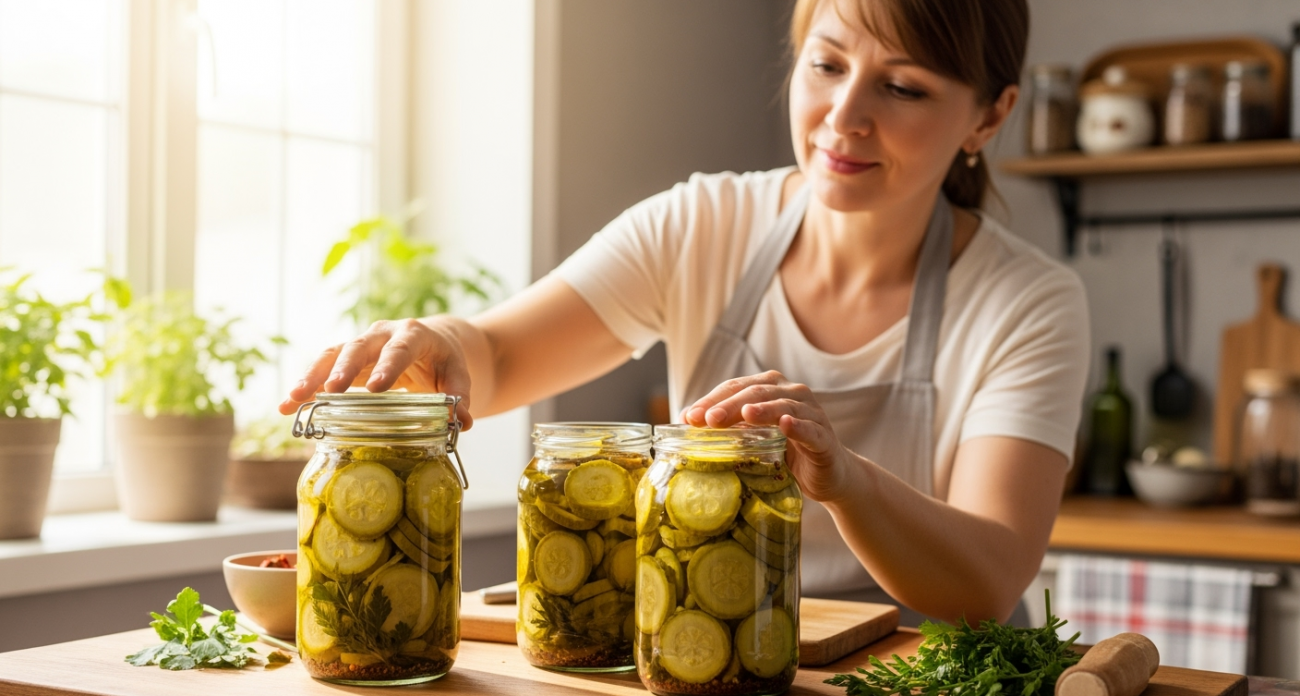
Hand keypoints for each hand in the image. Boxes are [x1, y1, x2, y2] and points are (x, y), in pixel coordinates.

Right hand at [278, 318, 474, 427]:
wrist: (431, 342)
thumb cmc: (444, 361)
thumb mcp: (457, 374)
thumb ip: (459, 396)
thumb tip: (461, 422)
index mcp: (413, 334)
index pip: (400, 349)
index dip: (388, 366)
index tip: (376, 388)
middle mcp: (382, 334)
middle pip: (358, 347)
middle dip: (343, 370)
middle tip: (330, 392)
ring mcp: (360, 344)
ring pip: (331, 355)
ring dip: (311, 377)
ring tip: (293, 400)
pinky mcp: (345, 358)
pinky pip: (322, 368)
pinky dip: (305, 385)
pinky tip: (287, 406)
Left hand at [680, 370, 853, 502]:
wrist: (828, 475)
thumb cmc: (786, 453)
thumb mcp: (753, 438)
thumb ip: (729, 427)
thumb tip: (686, 420)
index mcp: (771, 389)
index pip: (736, 387)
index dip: (712, 399)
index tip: (689, 417)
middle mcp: (792, 394)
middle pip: (756, 393)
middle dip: (730, 405)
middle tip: (708, 419)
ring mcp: (811, 413)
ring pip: (784, 406)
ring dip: (763, 410)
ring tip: (745, 415)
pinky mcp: (825, 437)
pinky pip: (811, 429)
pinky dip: (799, 426)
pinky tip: (786, 425)